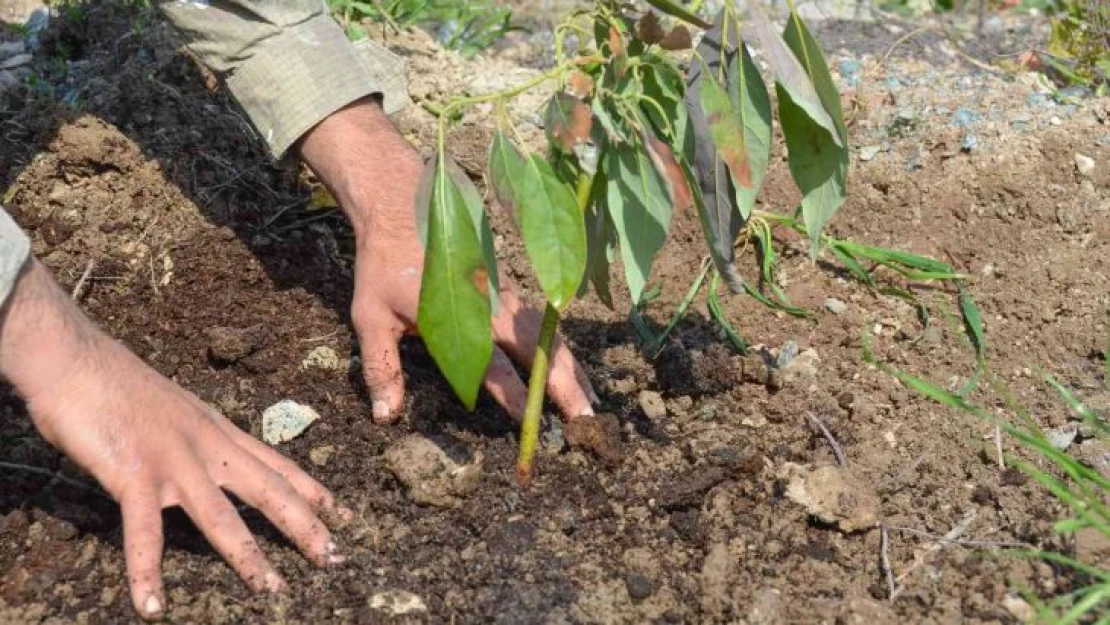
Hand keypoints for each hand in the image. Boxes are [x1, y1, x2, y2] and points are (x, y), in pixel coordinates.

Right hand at [0, 259, 351, 619]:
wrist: (75, 359)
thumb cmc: (116, 383)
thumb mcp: (175, 411)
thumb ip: (195, 439)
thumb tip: (207, 462)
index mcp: (218, 429)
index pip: (277, 464)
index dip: (312, 490)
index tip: (343, 513)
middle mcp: (207, 445)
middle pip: (268, 490)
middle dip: (306, 526)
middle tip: (337, 558)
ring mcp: (173, 461)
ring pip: (222, 516)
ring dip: (249, 556)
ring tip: (273, 590)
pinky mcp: (134, 475)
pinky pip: (144, 532)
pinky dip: (146, 572)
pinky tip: (152, 607)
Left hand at [299, 99, 597, 423]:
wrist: (402, 205)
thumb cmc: (384, 263)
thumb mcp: (371, 316)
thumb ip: (381, 366)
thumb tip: (385, 415)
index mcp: (461, 316)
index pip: (494, 366)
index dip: (515, 396)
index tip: (532, 425)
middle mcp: (492, 307)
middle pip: (539, 350)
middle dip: (564, 388)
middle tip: (584, 423)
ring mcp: (506, 296)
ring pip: (550, 337)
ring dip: (572, 370)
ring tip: (591, 404)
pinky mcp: (509, 290)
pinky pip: (544, 324)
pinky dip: (563, 350)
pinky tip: (574, 369)